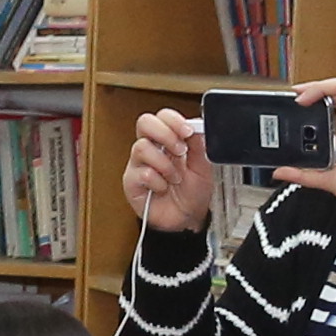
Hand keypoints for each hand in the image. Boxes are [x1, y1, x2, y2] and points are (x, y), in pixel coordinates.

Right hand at [125, 111, 217, 237]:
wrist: (187, 219)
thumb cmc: (192, 194)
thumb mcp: (203, 167)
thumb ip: (199, 146)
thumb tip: (196, 128)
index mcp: (168, 141)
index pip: (162, 117)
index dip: (173, 119)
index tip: (187, 131)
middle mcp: (152, 149)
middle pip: (144, 122)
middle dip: (165, 134)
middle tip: (179, 150)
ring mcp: (139, 164)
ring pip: (141, 147)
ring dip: (164, 164)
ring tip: (174, 177)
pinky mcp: (131, 182)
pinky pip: (140, 173)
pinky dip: (158, 182)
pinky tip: (163, 188)